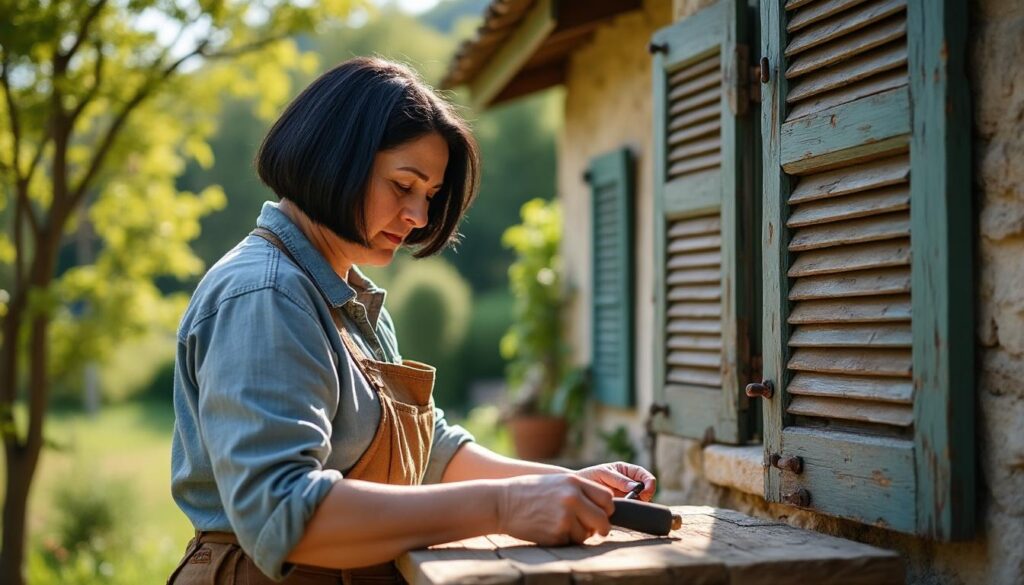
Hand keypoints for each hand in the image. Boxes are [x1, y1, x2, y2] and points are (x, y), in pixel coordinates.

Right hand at [496, 474, 613, 544]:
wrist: (501, 503)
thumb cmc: (528, 492)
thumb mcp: (556, 481)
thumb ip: (578, 491)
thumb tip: (603, 508)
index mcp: (573, 482)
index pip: (607, 498)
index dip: (606, 509)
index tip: (601, 514)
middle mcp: (572, 498)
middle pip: (603, 519)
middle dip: (601, 527)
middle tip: (594, 530)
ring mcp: (565, 517)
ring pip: (587, 534)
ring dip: (579, 535)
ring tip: (561, 526)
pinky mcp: (556, 534)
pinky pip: (571, 542)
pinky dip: (565, 540)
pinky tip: (550, 530)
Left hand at [574, 462, 655, 501]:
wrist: (576, 490)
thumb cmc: (588, 477)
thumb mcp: (602, 474)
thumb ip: (618, 479)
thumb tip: (635, 487)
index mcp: (626, 471)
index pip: (644, 475)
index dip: (649, 482)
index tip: (646, 491)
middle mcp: (629, 484)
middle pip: (646, 490)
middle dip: (645, 495)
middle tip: (638, 499)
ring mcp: (626, 496)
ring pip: (641, 501)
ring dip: (638, 503)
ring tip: (627, 503)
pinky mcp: (622, 507)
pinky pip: (631, 509)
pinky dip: (631, 510)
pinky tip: (623, 509)